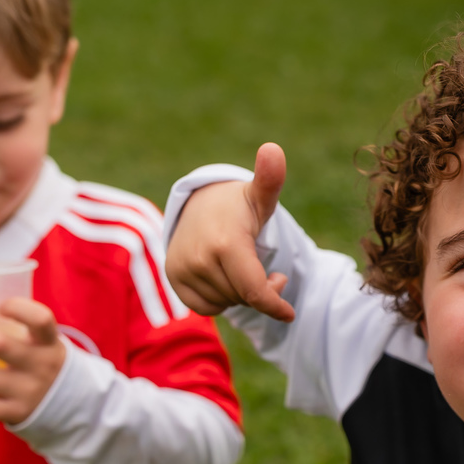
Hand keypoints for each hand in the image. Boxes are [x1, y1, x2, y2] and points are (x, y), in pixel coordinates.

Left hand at [0, 297, 67, 424]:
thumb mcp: (44, 343)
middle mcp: (41, 366)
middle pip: (0, 346)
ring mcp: (29, 391)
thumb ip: (18, 329)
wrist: (72, 403)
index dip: (19, 309)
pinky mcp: (17, 412)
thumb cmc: (42, 360)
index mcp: (49, 343)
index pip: (40, 320)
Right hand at [165, 142, 294, 320]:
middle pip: (243, 298)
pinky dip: (220, 299)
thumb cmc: (238, 206)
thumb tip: (273, 150)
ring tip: (242, 268)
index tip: (289, 313)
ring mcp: (183, 270)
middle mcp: (199, 259)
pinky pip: (206, 308)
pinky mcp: (174, 279)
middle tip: (268, 271)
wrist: (197, 205)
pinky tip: (224, 276)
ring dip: (240, 294)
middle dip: (261, 290)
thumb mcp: (259, 196)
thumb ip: (270, 180)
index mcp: (226, 243)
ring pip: (226, 303)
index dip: (275, 304)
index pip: (254, 290)